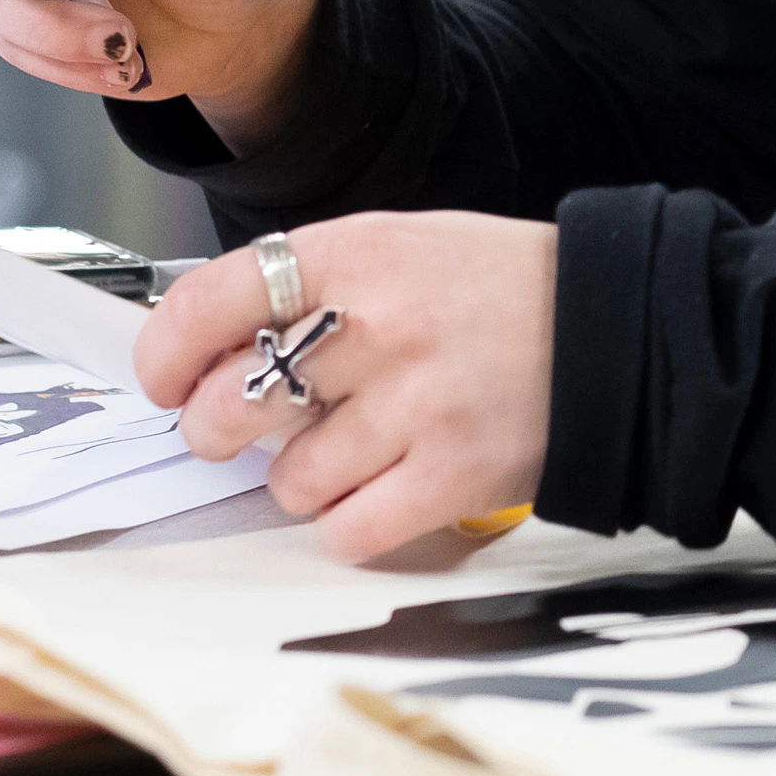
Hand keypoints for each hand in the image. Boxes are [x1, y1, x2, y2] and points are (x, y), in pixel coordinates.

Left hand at [136, 212, 556, 560]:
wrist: (613, 326)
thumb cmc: (496, 289)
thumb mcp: (399, 246)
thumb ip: (310, 287)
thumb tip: (210, 349)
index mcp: (356, 254)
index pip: (212, 301)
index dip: (165, 351)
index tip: (163, 379)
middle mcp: (376, 326)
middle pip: (230, 404)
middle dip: (217, 429)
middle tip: (233, 428)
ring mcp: (414, 406)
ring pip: (289, 480)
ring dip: (303, 477)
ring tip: (351, 448)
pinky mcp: (450, 476)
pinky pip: (347, 529)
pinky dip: (352, 521)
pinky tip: (384, 486)